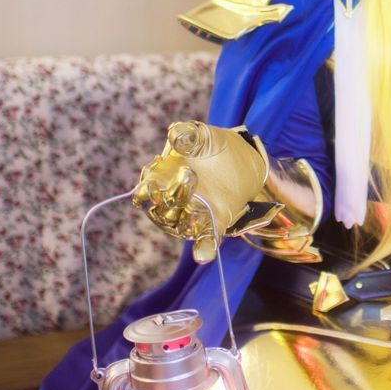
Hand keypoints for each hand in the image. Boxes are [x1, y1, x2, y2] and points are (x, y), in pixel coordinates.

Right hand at [132, 121, 267, 261]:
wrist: (243, 156)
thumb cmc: (214, 144)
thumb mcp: (204, 135)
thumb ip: (188, 134)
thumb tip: (175, 133)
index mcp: (163, 177)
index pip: (146, 190)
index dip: (147, 190)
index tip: (154, 184)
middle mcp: (173, 199)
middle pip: (163, 209)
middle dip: (173, 197)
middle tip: (190, 175)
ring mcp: (193, 213)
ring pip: (179, 225)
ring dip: (185, 220)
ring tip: (197, 208)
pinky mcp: (214, 223)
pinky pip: (204, 240)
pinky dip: (203, 249)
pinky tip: (203, 255)